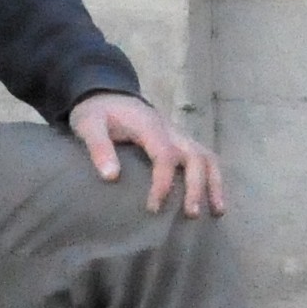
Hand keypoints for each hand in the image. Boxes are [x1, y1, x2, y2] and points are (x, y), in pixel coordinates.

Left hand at [71, 92, 226, 216]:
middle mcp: (171, 130)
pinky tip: (213, 199)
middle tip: (191, 214)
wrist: (107, 92)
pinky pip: (204, 158)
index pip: (166, 155)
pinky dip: (213, 178)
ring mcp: (179, 135)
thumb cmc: (97, 112)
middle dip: (197, 186)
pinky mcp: (180, 141)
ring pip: (207, 156)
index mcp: (150, 126)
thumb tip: (111, 177)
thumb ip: (98, 147)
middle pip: (196, 156)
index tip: (153, 208)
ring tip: (218, 211)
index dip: (163, 182)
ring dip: (215, 183)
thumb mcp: (88, 124)